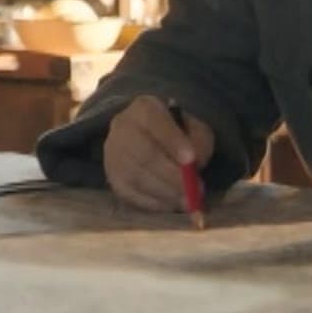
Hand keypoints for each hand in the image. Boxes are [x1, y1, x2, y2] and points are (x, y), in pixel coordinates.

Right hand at [102, 96, 216, 212]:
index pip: (154, 121)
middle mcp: (122, 128)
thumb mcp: (194, 127)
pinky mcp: (112, 179)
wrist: (148, 139)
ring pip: (137, 177)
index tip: (191, 160)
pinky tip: (172, 204)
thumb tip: (195, 163)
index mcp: (143, 108)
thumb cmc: (177, 133)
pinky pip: (130, 195)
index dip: (172, 141)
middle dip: (171, 174)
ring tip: (188, 201)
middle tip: (195, 190)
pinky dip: (154, 203)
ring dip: (166, 192)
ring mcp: (113, 154)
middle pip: (143, 153)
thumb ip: (199, 140)